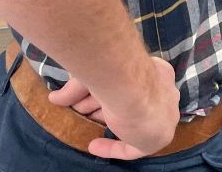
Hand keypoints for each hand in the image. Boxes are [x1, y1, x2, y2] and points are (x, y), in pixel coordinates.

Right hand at [49, 54, 179, 159]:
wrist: (132, 87)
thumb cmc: (114, 74)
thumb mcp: (92, 78)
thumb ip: (75, 88)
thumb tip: (55, 97)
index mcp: (157, 73)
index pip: (134, 87)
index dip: (110, 95)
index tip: (90, 99)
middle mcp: (166, 92)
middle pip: (131, 104)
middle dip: (104, 107)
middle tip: (80, 109)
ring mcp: (166, 116)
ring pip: (131, 122)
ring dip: (104, 122)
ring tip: (81, 122)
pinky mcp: (159, 138)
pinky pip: (135, 147)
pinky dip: (114, 147)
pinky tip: (94, 146)